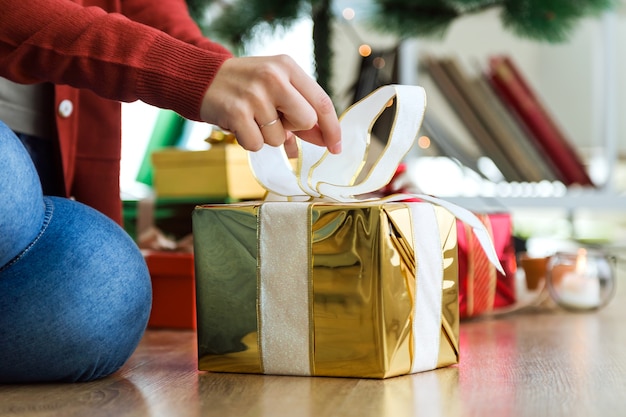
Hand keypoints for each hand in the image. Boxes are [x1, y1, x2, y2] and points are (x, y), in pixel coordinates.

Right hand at [200, 55, 341, 156]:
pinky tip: (240, 125)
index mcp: (287, 67)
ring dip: (266, 136)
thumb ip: (299, 111)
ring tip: (251, 118)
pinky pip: (257, 145)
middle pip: (306, 121)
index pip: (322, 101)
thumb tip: (323, 140)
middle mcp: (273, 77)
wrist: (202, 78)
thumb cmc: (245, 85)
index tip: (335, 147)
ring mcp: (254, 95)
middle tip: (275, 120)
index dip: (332, 128)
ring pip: (279, 138)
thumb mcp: (275, 87)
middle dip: (294, 129)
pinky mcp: (236, 112)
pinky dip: (249, 141)